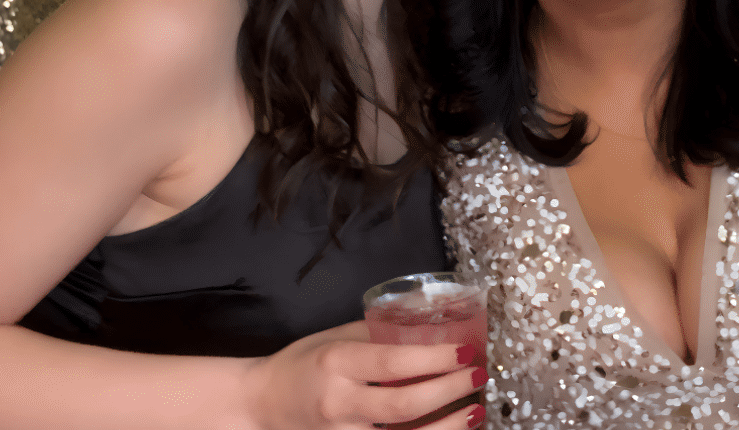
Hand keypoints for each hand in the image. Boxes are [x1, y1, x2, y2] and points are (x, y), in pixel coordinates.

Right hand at [241, 320, 484, 429]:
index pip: (392, 363)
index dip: (433, 358)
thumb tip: (428, 325)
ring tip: (475, 411)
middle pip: (402, 407)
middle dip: (447, 392)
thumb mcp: (335, 337)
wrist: (262, 404)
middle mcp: (339, 403)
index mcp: (336, 363)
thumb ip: (378, 334)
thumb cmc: (303, 364)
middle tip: (477, 375)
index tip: (464, 350)